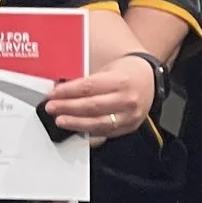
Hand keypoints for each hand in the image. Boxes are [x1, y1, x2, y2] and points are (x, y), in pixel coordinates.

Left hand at [45, 55, 159, 140]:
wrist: (150, 81)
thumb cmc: (125, 73)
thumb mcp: (107, 69)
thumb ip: (86, 81)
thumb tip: (61, 89)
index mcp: (120, 81)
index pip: (88, 87)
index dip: (68, 92)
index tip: (53, 94)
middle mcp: (127, 100)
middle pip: (92, 107)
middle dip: (68, 108)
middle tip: (51, 108)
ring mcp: (130, 116)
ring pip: (99, 123)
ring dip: (76, 123)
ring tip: (61, 120)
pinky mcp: (129, 128)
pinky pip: (106, 133)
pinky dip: (89, 131)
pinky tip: (76, 129)